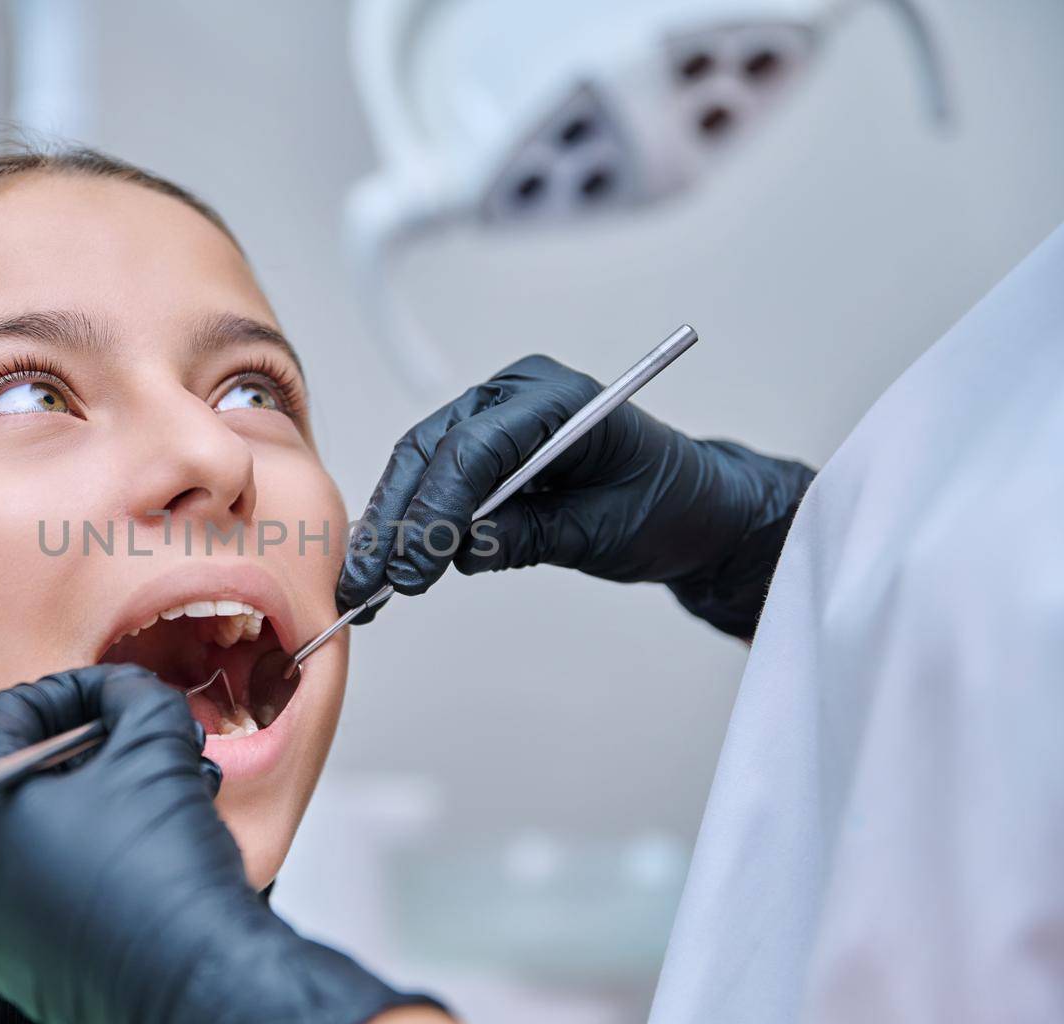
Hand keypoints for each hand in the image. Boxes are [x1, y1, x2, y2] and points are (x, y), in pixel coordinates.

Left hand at [0, 663, 437, 1023]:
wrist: (201, 989)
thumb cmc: (163, 868)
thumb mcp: (155, 744)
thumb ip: (132, 695)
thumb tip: (125, 693)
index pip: (8, 715)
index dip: (74, 688)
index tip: (122, 692)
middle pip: (30, 776)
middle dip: (101, 747)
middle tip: (153, 741)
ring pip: (51, 834)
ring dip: (113, 799)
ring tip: (175, 793)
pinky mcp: (34, 969)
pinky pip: (62, 889)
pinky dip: (108, 857)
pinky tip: (165, 852)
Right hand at [337, 354, 814, 638]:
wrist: (696, 509)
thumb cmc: (667, 506)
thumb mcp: (603, 531)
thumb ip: (530, 535)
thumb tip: (461, 551)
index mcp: (556, 398)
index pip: (475, 446)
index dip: (438, 508)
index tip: (415, 565)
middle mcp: (514, 397)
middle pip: (431, 451)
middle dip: (398, 519)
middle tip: (373, 582)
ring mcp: (493, 420)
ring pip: (419, 467)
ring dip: (391, 526)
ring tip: (366, 585)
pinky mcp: (482, 453)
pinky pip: (432, 483)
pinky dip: (408, 525)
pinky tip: (387, 565)